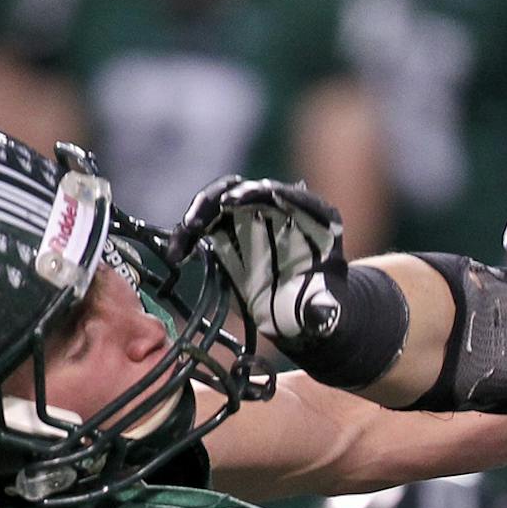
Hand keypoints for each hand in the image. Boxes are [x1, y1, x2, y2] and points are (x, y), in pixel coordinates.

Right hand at [170, 175, 345, 363]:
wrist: (301, 317)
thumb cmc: (321, 311)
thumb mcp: (329, 313)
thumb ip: (323, 311)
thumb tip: (323, 312)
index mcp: (314, 220)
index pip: (293, 198)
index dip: (273, 196)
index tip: (252, 198)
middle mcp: (280, 212)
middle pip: (250, 190)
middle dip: (231, 195)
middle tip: (219, 209)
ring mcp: (251, 220)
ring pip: (221, 202)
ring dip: (202, 211)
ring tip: (189, 230)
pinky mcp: (228, 236)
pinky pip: (202, 227)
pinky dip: (187, 237)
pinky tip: (177, 255)